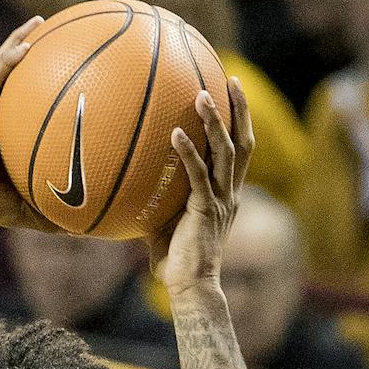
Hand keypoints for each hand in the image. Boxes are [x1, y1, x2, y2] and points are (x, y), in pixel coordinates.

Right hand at [0, 17, 58, 231]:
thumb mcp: (29, 209)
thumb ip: (54, 213)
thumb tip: (85, 230)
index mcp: (4, 131)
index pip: (24, 98)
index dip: (40, 79)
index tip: (64, 66)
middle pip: (14, 73)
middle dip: (30, 48)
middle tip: (54, 31)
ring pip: (2, 66)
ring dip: (19, 41)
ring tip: (39, 24)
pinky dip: (8, 61)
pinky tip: (26, 47)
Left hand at [149, 78, 252, 295]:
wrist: (190, 288)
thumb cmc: (175, 260)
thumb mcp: (164, 219)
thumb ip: (156, 196)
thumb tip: (124, 178)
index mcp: (226, 193)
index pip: (239, 150)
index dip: (240, 121)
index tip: (232, 92)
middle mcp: (230, 193)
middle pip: (243, 143)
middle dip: (239, 110)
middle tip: (231, 80)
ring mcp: (221, 201)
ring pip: (226, 153)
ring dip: (215, 123)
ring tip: (203, 96)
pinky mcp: (206, 211)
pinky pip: (199, 176)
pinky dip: (188, 153)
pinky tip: (175, 133)